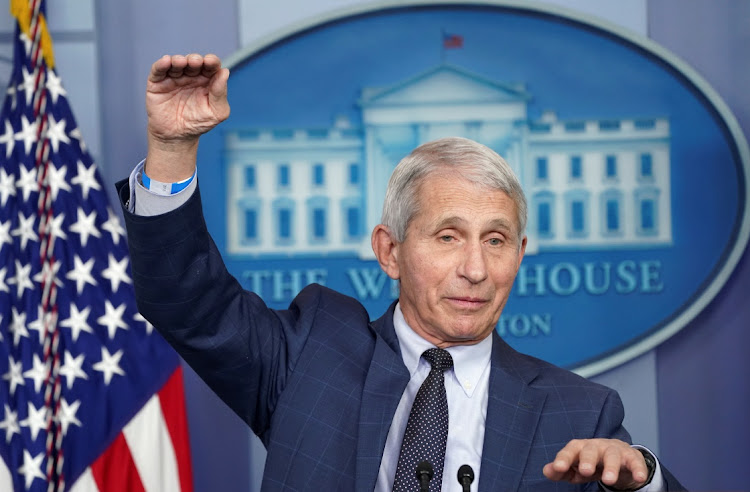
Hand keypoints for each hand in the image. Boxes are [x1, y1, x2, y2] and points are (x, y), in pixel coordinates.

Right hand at [144, 54, 229, 180]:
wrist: (177, 137)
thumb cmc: (199, 124)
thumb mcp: (216, 112)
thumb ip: (220, 94)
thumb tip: (225, 72)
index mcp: (207, 81)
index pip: (211, 66)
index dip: (211, 61)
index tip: (211, 61)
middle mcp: (191, 76)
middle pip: (194, 61)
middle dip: (195, 59)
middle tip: (196, 62)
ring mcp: (174, 78)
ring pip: (176, 63)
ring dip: (179, 60)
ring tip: (181, 62)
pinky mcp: (157, 83)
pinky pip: (158, 70)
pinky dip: (161, 64)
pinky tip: (166, 61)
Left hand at [543, 439, 650, 489]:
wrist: (618, 457)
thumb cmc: (591, 463)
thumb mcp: (575, 467)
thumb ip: (561, 470)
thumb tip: (547, 471)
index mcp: (580, 448)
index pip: (570, 450)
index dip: (564, 458)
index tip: (558, 467)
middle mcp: (596, 446)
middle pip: (590, 450)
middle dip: (587, 459)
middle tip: (585, 471)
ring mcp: (614, 450)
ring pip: (612, 456)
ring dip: (611, 467)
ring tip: (609, 480)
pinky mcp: (631, 457)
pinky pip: (635, 461)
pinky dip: (637, 469)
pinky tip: (639, 477)